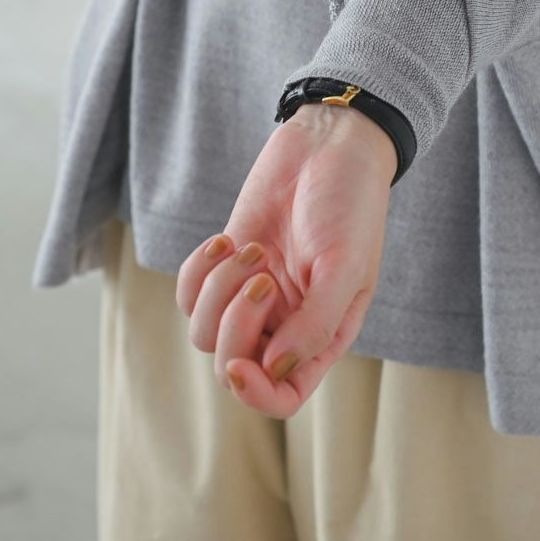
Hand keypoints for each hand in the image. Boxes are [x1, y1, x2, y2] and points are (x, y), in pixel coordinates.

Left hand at [175, 101, 395, 415]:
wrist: (329, 145)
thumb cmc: (350, 204)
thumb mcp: (345, 267)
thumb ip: (315, 326)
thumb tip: (273, 368)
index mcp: (322, 334)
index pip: (283, 395)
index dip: (255, 394)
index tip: (240, 365)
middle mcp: (285, 323)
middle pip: (234, 364)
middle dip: (235, 326)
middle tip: (262, 276)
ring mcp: (252, 294)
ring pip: (205, 331)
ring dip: (219, 291)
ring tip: (251, 248)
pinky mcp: (226, 264)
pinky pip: (189, 294)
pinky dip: (199, 271)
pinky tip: (226, 241)